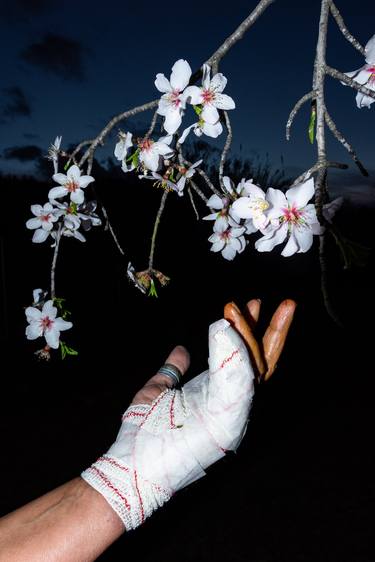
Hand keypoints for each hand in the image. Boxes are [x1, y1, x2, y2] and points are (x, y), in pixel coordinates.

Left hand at [81, 299, 295, 530]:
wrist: (132, 466)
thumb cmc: (144, 433)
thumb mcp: (159, 390)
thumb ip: (173, 370)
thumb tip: (181, 351)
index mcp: (219, 396)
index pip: (245, 360)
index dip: (249, 331)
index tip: (245, 303)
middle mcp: (232, 405)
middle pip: (263, 364)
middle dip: (275, 331)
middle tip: (286, 303)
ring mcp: (232, 415)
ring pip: (254, 370)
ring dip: (251, 335)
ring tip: (249, 305)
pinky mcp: (225, 425)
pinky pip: (237, 385)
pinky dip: (235, 356)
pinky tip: (229, 329)